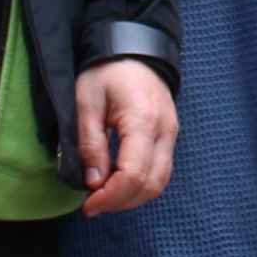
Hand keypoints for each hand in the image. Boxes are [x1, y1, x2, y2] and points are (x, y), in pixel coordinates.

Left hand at [76, 60, 176, 215]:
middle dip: (120, 202)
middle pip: (151, 185)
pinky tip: (118, 183)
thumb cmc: (106, 72)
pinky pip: (160, 172)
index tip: (88, 205)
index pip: (134, 175)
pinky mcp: (169, 137)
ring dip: (132, 197)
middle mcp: (165, 130)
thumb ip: (90, 144)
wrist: (132, 52)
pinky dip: (140, 185)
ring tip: (104, 197)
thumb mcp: (85, 102)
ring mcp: (171, 134)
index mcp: (143, 120)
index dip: (110, 197)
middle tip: (93, 205)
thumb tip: (94, 182)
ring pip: (159, 183)